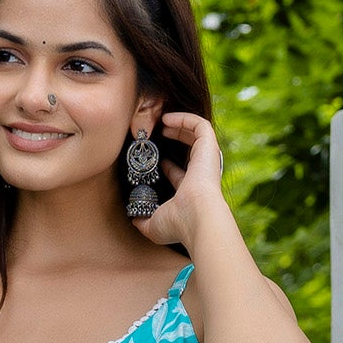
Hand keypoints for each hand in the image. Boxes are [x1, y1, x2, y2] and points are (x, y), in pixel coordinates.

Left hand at [138, 110, 225, 251]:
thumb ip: (142, 221)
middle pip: (190, 149)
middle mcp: (201, 173)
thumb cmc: (177, 223)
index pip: (180, 174)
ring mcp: (206, 159)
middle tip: (156, 131)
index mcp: (190, 190)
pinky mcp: (209, 147)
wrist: (196, 218)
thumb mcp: (153, 224)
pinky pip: (200, 125)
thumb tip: (134, 220)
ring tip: (161, 120)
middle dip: (174, 138)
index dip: (167, 165)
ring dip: (179, 124)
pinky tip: (167, 118)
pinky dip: (184, 118)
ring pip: (197, 134)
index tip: (154, 159)